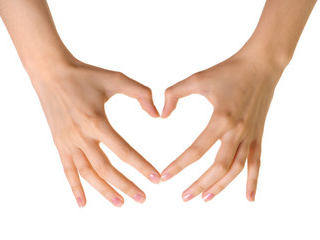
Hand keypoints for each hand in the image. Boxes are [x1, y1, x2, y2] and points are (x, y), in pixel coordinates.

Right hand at [30, 59, 160, 207]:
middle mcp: (80, 136)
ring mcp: (68, 142)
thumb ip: (141, 93)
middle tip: (143, 198)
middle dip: (126, 185)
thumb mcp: (116, 78)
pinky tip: (83, 203)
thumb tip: (158, 114)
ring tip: (120, 203)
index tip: (156, 178)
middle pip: (105, 168)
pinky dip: (75, 188)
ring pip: (87, 174)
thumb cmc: (86, 75)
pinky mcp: (59, 144)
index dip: (141, 166)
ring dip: (104, 190)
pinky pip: (67, 170)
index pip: (123, 151)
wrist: (52, 73)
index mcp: (96, 121)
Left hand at [160, 50, 283, 201]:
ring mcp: (250, 136)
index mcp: (221, 119)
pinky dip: (253, 182)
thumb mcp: (197, 79)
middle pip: (218, 167)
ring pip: (236, 169)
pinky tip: (248, 198)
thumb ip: (174, 94)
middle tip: (183, 197)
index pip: (196, 150)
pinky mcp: (258, 136)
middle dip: (199, 184)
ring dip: (221, 186)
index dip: (178, 165)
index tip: (165, 176)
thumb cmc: (228, 71)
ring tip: (205, 198)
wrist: (260, 66)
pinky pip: (256, 163)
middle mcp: (237, 132)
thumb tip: (162, 115)